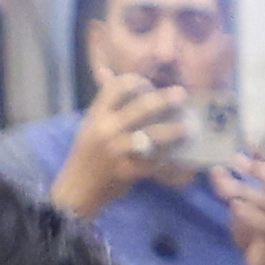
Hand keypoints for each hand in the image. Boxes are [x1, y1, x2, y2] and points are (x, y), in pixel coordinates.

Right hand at [51, 70, 178, 218]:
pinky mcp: (124, 171)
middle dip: (165, 100)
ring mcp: (115, 150)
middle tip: (182, 96)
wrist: (75, 194)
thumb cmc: (85, 158)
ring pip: (151, 135)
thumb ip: (104, 102)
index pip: (119, 87)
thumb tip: (106, 71)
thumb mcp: (90, 125)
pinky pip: (151, 163)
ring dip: (173, 131)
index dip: (139, 82)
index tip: (152, 86)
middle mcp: (105, 129)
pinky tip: (178, 158)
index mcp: (97, 115)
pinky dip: (166, 160)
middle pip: (141, 107)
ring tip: (189, 128)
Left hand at [224, 152, 264, 264]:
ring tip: (227, 186)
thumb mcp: (239, 211)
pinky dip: (250, 215)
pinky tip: (236, 207)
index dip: (262, 156)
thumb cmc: (253, 237)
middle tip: (237, 161)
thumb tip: (215, 171)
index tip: (248, 141)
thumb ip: (230, 192)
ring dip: (246, 192)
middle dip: (258, 170)